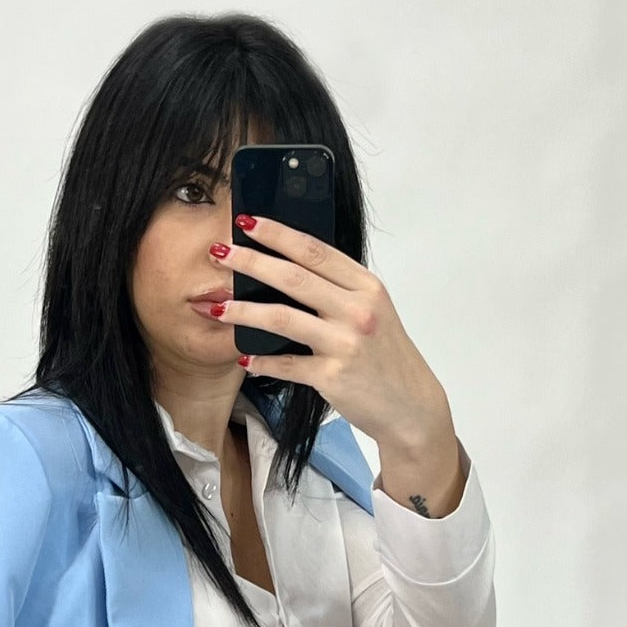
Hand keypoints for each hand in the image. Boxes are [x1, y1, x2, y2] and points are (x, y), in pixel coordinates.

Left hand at [209, 214, 450, 450]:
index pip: (315, 251)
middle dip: (251, 262)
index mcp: (366, 287)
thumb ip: (339, 290)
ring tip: (217, 306)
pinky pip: (286, 365)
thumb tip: (290, 268)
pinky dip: (262, 362)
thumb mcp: (372, 312)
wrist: (409, 405)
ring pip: (282, 319)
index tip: (247, 221)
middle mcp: (357, 311)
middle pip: (293, 278)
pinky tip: (244, 358)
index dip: (278, 234)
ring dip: (244, 311)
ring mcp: (344, 344)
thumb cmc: (385, 356)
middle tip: (219, 253)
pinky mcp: (332, 377)